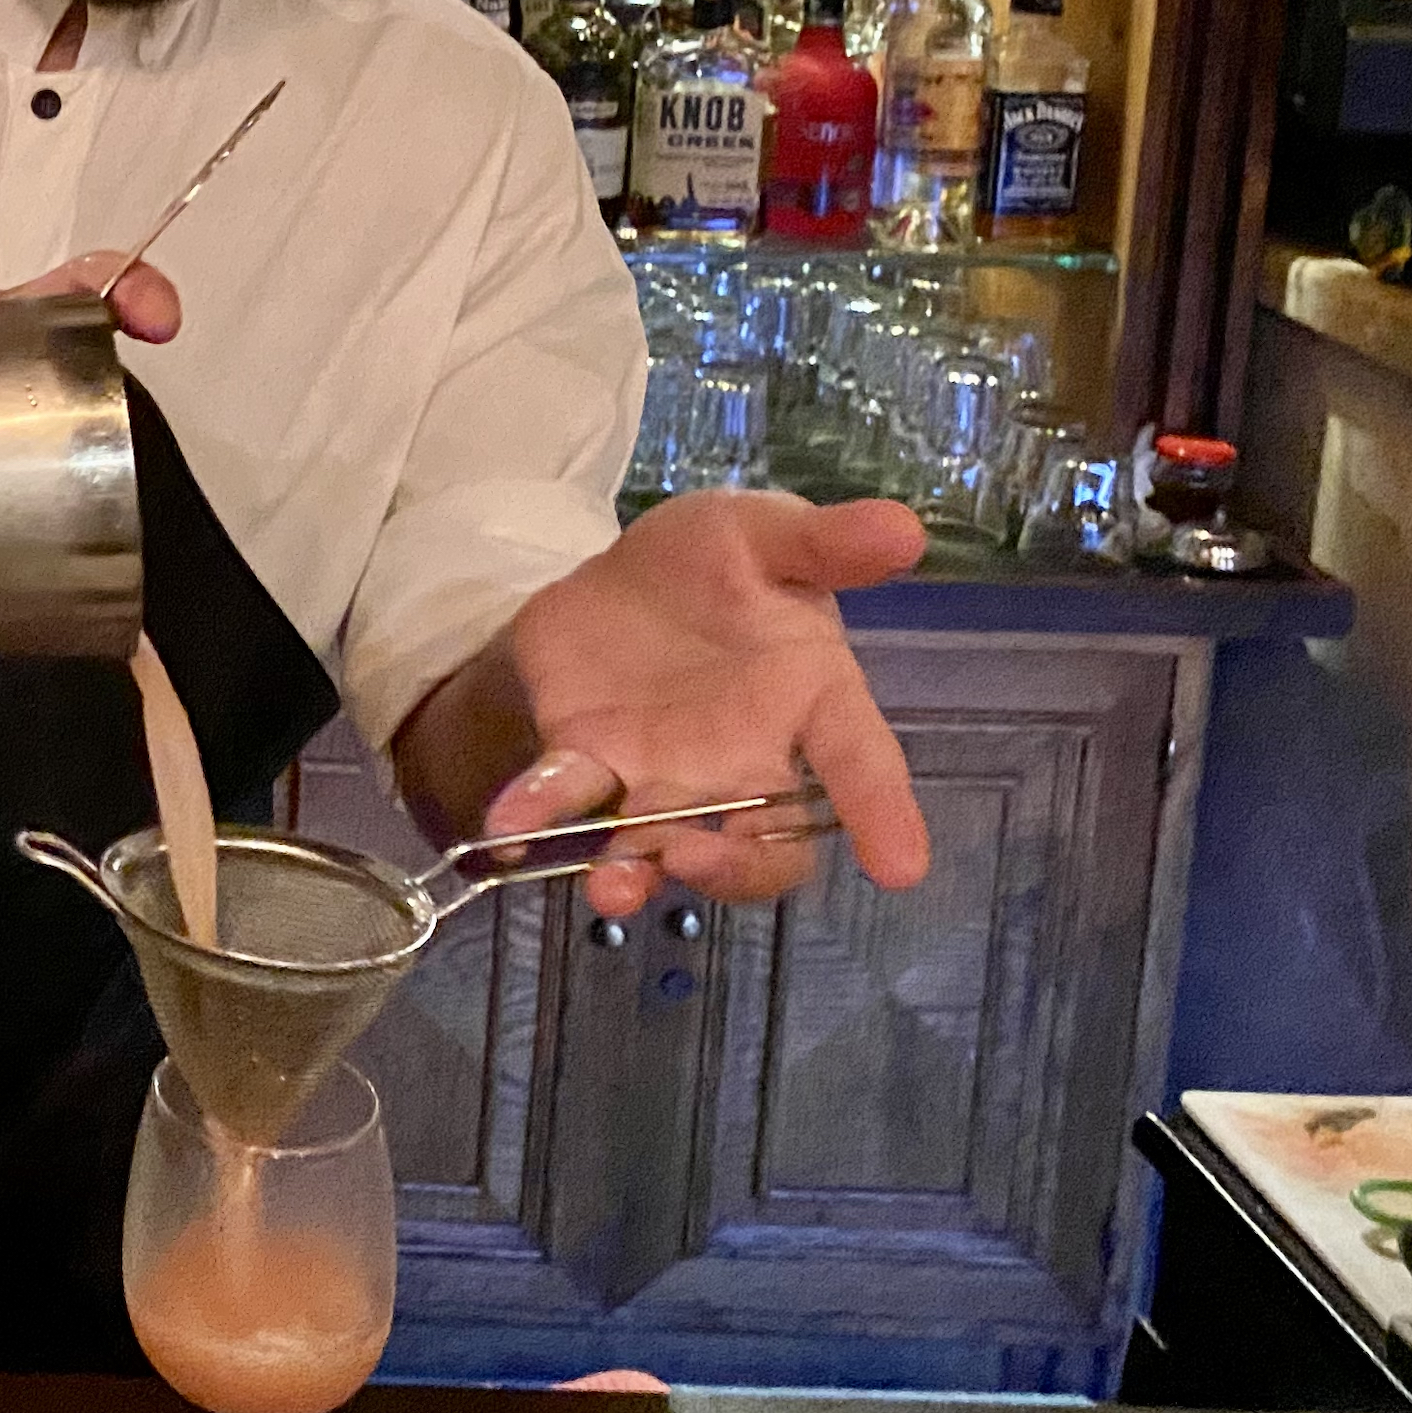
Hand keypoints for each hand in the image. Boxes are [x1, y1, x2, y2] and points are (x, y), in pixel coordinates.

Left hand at [482, 490, 931, 919]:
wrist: (617, 577)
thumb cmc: (713, 565)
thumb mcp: (762, 533)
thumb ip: (825, 542)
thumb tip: (904, 528)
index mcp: (810, 697)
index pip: (859, 761)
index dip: (884, 812)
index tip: (902, 867)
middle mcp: (745, 759)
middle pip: (764, 844)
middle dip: (734, 867)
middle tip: (694, 860)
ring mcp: (665, 775)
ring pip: (663, 845)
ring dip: (636, 871)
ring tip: (610, 884)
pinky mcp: (588, 764)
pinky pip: (569, 798)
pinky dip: (539, 814)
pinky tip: (507, 826)